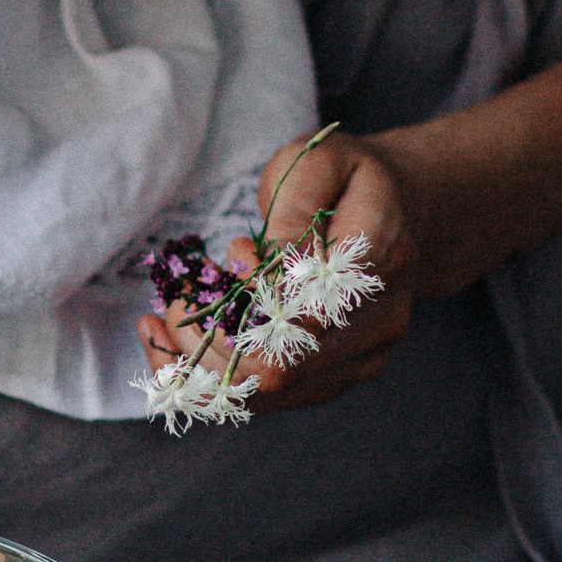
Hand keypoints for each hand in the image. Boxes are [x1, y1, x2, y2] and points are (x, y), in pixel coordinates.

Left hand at [136, 129, 417, 411]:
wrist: (398, 217)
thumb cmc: (345, 181)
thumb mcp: (319, 162)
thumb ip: (297, 204)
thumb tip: (270, 256)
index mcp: (382, 260)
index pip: (310, 303)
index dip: (256, 293)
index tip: (234, 252)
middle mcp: (378, 324)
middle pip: (283, 365)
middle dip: (210, 335)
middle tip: (178, 295)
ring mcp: (359, 361)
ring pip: (267, 391)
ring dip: (199, 360)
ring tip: (163, 318)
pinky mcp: (333, 380)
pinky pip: (264, 399)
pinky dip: (204, 376)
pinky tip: (168, 344)